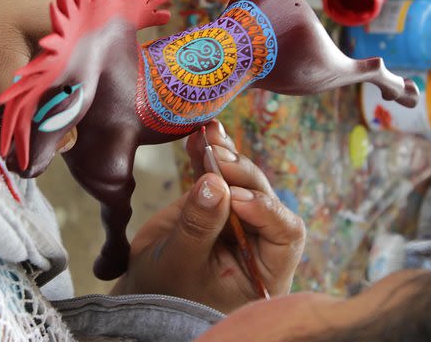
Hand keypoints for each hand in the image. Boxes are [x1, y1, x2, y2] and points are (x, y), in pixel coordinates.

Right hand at [110, 120, 304, 312]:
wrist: (144, 293)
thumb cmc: (167, 295)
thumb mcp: (180, 264)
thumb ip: (198, 226)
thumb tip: (215, 184)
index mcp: (266, 271)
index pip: (286, 234)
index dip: (266, 210)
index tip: (236, 197)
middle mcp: (260, 243)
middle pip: (264, 200)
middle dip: (242, 175)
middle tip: (219, 157)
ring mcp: (238, 220)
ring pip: (242, 181)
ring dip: (226, 156)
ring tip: (209, 136)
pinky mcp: (217, 203)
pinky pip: (218, 175)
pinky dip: (208, 155)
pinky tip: (199, 137)